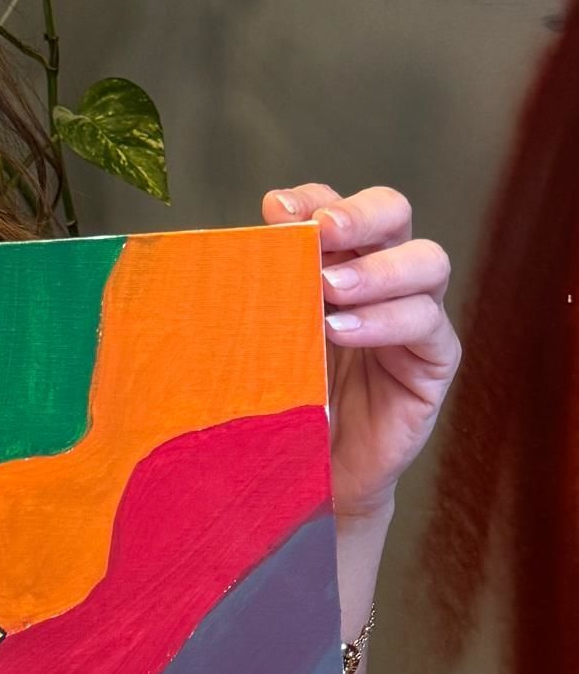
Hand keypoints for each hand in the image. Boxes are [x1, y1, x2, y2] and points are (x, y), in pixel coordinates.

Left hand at [262, 184, 461, 522]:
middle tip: (323, 231)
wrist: (308, 474)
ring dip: (376, 269)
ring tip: (330, 289)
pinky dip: (385, 321)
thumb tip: (241, 247)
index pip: (334, 207)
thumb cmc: (280, 400)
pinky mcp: (433, 360)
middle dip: (360, 214)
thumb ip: (261, 295)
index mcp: (335, 260)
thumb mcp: (262, 342)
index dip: (312, 199)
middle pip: (395, 213)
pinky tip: (343, 332)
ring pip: (427, 261)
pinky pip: (427, 325)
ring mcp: (415, 315)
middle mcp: (381, 276)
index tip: (276, 210)